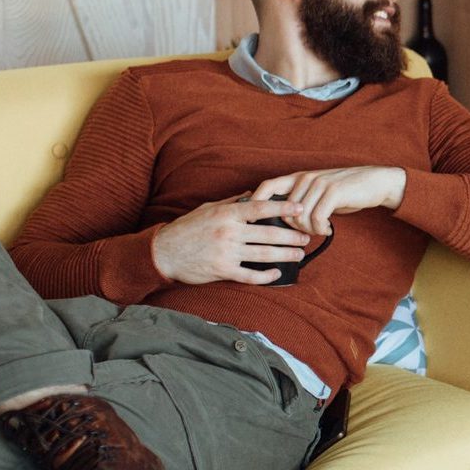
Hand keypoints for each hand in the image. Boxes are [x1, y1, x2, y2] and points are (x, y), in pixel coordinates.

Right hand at [153, 194, 315, 284]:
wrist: (164, 252)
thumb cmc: (187, 228)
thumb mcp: (207, 209)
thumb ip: (231, 202)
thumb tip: (252, 193)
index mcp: (226, 214)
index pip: (260, 208)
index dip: (283, 207)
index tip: (300, 207)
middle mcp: (229, 232)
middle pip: (268, 234)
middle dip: (291, 236)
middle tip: (306, 237)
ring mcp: (226, 253)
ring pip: (263, 254)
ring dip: (285, 255)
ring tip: (299, 254)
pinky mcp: (222, 271)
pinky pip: (249, 275)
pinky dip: (266, 276)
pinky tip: (277, 274)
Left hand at [250, 166, 406, 236]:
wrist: (374, 182)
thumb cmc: (344, 191)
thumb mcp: (318, 192)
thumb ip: (300, 200)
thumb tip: (280, 219)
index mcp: (298, 177)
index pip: (267, 187)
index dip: (256, 203)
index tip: (252, 221)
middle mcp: (306, 178)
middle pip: (284, 211)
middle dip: (292, 228)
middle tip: (307, 233)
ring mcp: (319, 184)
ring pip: (300, 217)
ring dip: (309, 230)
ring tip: (320, 230)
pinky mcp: (333, 192)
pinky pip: (317, 218)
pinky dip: (321, 229)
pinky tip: (328, 229)